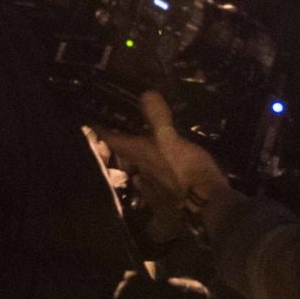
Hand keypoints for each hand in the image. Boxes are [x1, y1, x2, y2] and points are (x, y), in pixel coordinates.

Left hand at [99, 92, 232, 216]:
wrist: (205, 205)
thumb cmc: (186, 169)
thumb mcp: (171, 138)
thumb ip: (156, 116)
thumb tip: (145, 93)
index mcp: (138, 154)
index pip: (111, 139)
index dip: (101, 128)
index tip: (94, 118)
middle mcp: (140, 171)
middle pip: (124, 156)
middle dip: (122, 143)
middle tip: (124, 130)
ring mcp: (153, 187)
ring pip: (139, 170)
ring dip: (138, 160)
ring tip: (146, 149)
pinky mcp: (167, 198)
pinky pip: (155, 185)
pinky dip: (155, 176)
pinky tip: (163, 174)